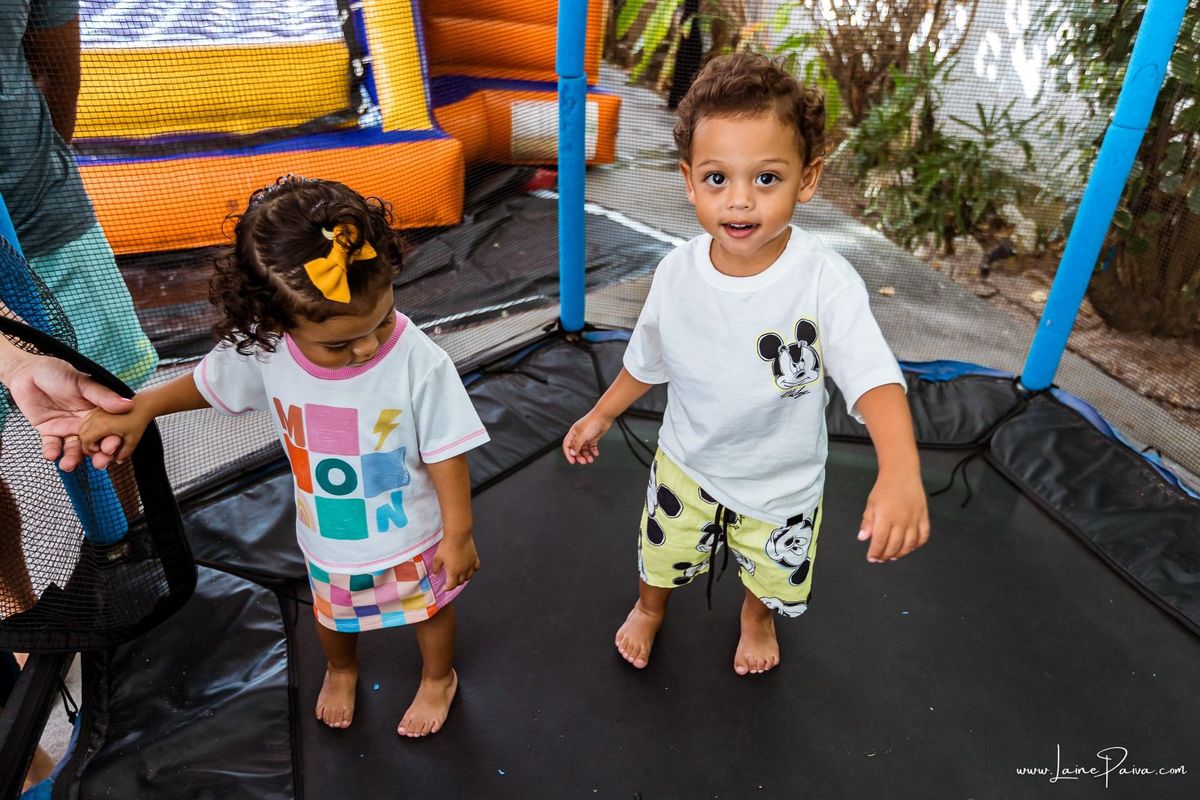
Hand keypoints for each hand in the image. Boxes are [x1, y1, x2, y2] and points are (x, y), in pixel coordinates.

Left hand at [1, 351, 131, 470]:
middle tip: (98, 464)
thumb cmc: (57, 372)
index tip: (112, 448)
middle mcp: (85, 422)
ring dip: (73, 459)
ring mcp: (67, 427)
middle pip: (94, 443)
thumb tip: (128, 405)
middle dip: (96, 455)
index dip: (111, 440)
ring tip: (68, 465)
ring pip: (74, 448)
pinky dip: (52, 452)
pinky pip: (52, 445)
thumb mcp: (82, 382)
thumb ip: (103, 396)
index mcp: (97, 411)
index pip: (108, 429)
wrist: (26, 371)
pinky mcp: (49, 431)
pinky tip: (52, 455)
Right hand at [79, 404, 151, 465]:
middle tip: (97, 448)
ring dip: (87, 435)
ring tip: (98, 440)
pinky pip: (87, 420)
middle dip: (87, 443)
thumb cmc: (138, 422)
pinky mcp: (97, 409)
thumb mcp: (133, 440)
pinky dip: (89, 427)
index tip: (99, 450)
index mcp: (103, 426)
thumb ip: (124, 453)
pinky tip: (99, 431)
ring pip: (83, 426)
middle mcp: (96, 418)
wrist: (141, 404)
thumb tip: (117, 462)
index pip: (86, 441)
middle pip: (82, 434)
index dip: (90, 449)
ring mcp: (96, 412)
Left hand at [432, 536, 479, 590]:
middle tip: (451, 580)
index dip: (447, 588)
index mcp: (453, 572)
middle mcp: (463, 570)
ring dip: (464, 578)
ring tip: (460, 576)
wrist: (458, 535)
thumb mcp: (437, 557)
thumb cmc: (448, 545)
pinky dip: (472, 570)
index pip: (451, 585)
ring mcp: (470, 565)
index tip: (445, 587)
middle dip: (455, 583)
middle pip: (460, 582)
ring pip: (469, 577)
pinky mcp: (475, 558)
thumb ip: (436, 567)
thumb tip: (436, 573)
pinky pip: (476, 568)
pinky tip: (469, 568)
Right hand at [562, 410, 613, 463]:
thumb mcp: (582, 435)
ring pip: (584, 449)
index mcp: (573, 434)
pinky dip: (593, 451)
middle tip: (583, 462)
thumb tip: (571, 453)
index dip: (568, 454)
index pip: (567, 446)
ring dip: (586, 455)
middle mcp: (579, 436)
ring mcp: (586, 436)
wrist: (604, 416)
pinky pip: (591, 446)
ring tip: (590, 460)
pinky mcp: (593, 437)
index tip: (572, 461)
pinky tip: (596, 454)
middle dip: (579, 456)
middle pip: (576, 449)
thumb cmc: (592, 422)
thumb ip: (576, 445)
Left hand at [857, 469, 929, 562]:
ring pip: (909, 544)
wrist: (901, 473)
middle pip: (894, 545)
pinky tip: (910, 547)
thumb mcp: (871, 504)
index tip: (872, 558)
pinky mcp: (924, 516)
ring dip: (901, 553)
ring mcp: (914, 519)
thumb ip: (867, 522)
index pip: (879, 541)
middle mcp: (901, 520)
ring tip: (894, 556)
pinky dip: (917, 544)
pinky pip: (924, 535)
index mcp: (885, 517)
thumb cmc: (884, 488)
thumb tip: (863, 538)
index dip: (875, 552)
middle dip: (886, 555)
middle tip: (881, 558)